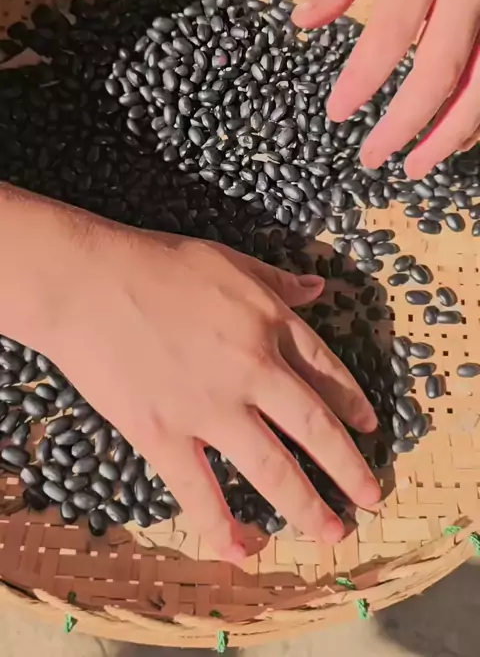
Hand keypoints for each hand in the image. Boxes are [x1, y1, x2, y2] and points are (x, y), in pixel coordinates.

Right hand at [47, 218, 378, 560]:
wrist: (89, 283)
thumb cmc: (157, 263)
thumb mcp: (229, 260)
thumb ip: (277, 280)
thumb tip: (318, 288)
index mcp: (270, 324)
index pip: (326, 372)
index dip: (353, 404)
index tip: (370, 429)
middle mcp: (252, 370)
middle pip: (314, 428)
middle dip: (348, 468)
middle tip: (372, 497)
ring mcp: (210, 408)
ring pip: (273, 469)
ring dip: (307, 507)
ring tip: (333, 534)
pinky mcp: (165, 435)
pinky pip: (200, 492)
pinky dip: (222, 527)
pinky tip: (244, 551)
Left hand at [293, 0, 479, 178]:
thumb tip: (300, 23)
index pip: (392, 31)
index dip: (364, 78)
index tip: (336, 113)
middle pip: (443, 68)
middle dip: (408, 122)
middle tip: (373, 157)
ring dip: (449, 134)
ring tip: (415, 169)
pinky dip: (474, 119)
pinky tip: (448, 143)